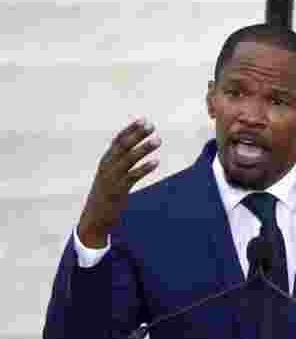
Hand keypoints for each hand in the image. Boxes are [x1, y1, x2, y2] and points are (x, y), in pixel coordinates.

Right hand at [77, 118, 160, 247]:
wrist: (94, 219)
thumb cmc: (106, 195)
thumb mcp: (110, 176)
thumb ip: (120, 163)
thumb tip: (133, 149)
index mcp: (105, 161)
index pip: (118, 141)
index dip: (131, 130)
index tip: (145, 120)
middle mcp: (106, 167)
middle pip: (123, 146)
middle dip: (137, 134)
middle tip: (152, 125)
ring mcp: (111, 178)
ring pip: (128, 159)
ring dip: (143, 149)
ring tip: (158, 140)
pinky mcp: (117, 191)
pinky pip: (132, 177)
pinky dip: (144, 168)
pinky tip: (156, 162)